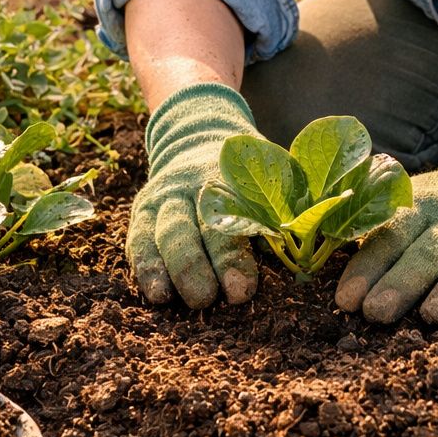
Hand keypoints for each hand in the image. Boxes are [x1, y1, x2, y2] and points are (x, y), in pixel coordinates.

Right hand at [126, 83, 260, 307]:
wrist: (200, 135)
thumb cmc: (249, 175)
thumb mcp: (270, 180)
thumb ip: (282, 214)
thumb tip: (299, 259)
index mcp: (229, 179)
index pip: (230, 223)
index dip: (233, 260)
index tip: (242, 292)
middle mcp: (192, 185)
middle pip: (190, 229)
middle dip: (196, 268)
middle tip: (206, 300)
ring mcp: (164, 196)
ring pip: (161, 233)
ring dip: (168, 269)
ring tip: (172, 300)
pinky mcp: (143, 208)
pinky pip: (138, 238)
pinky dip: (144, 266)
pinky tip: (154, 294)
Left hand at [335, 126, 437, 324]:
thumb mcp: (407, 201)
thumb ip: (371, 225)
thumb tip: (314, 250)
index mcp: (419, 208)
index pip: (389, 237)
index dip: (367, 268)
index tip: (345, 301)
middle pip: (425, 253)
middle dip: (401, 284)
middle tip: (376, 315)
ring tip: (432, 317)